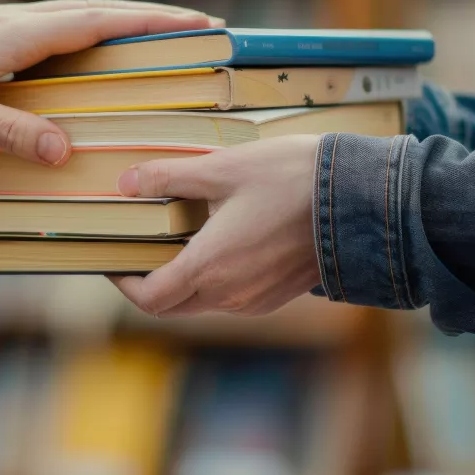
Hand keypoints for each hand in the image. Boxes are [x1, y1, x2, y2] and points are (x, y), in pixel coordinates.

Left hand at [0, 0, 222, 164]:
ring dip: (129, 20)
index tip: (192, 23)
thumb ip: (10, 132)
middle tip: (201, 25)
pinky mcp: (7, 33)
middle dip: (154, 18)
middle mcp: (24, 23)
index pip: (97, 23)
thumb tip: (65, 153)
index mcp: (20, 38)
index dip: (147, 24)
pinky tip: (109, 46)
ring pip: (86, 14)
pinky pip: (67, 24)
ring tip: (169, 34)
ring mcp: (16, 24)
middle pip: (102, 12)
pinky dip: (100, 28)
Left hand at [110, 135, 322, 316]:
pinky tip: (220, 242)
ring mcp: (256, 300)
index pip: (150, 298)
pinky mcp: (277, 295)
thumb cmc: (291, 179)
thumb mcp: (222, 169)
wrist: (359, 199)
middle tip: (141, 250)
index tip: (115, 260)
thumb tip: (126, 183)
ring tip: (180, 239)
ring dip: (183, 280)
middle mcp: (230, 295)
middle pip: (173, 306)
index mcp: (210, 267)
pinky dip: (214, 280)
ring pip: (202, 303)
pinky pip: (231, 298)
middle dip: (150, 283)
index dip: (124, 283)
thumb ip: (168, 177)